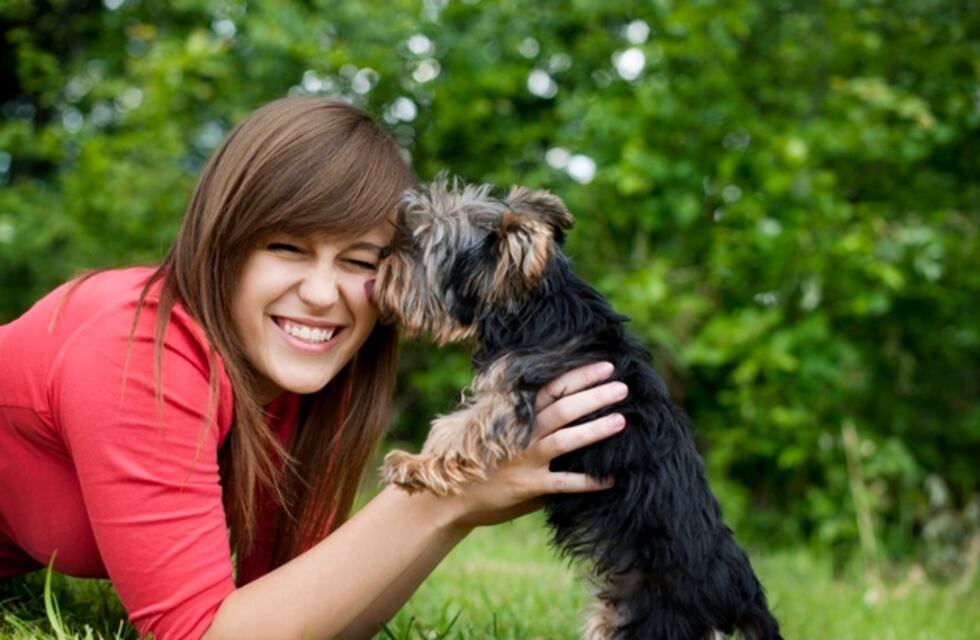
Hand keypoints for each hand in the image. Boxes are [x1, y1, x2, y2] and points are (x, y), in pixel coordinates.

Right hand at [448, 361, 626, 529]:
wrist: (449, 497)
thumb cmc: (471, 459)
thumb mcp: (486, 426)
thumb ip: (514, 414)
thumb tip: (544, 396)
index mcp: (514, 415)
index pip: (550, 388)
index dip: (578, 376)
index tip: (605, 367)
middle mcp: (521, 434)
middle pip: (563, 408)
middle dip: (594, 395)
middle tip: (623, 386)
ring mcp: (525, 460)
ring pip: (565, 439)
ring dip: (595, 429)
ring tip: (622, 420)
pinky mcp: (528, 487)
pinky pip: (564, 483)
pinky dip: (588, 481)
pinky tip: (612, 478)